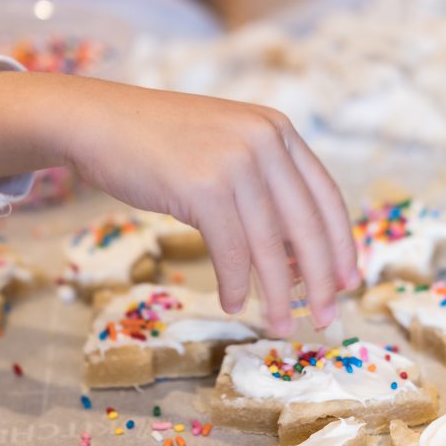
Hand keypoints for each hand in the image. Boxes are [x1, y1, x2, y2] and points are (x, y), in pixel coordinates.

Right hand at [0, 71, 359, 334]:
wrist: (97, 121)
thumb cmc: (160, 144)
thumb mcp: (225, 150)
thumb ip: (263, 189)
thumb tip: (297, 257)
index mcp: (278, 130)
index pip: (325, 195)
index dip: (341, 244)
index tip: (349, 282)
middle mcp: (265, 140)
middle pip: (307, 225)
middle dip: (321, 279)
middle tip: (326, 317)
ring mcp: (235, 161)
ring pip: (271, 245)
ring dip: (278, 293)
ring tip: (281, 324)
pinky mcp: (203, 186)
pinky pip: (231, 250)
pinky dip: (235, 283)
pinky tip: (234, 303)